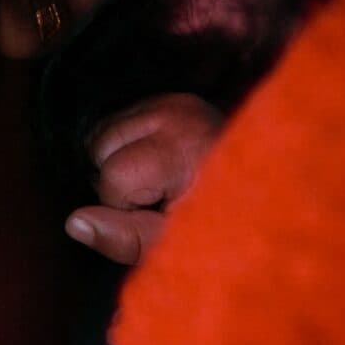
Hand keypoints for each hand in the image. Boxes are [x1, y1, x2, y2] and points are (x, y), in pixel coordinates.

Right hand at [66, 93, 224, 265]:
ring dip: (117, 162)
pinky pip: (120, 121)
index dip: (125, 207)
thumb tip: (74, 223)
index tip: (160, 217)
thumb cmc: (228, 228)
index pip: (114, 175)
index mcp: (185, 145)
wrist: (270, 202)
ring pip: (104, 131)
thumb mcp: (177, 243)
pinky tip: (157, 168)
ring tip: (159, 186)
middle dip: (116, 180)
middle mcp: (179, 111)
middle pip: (100, 145)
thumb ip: (127, 237)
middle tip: (159, 201)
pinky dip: (127, 147)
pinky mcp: (171, 100)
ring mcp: (174, 101)